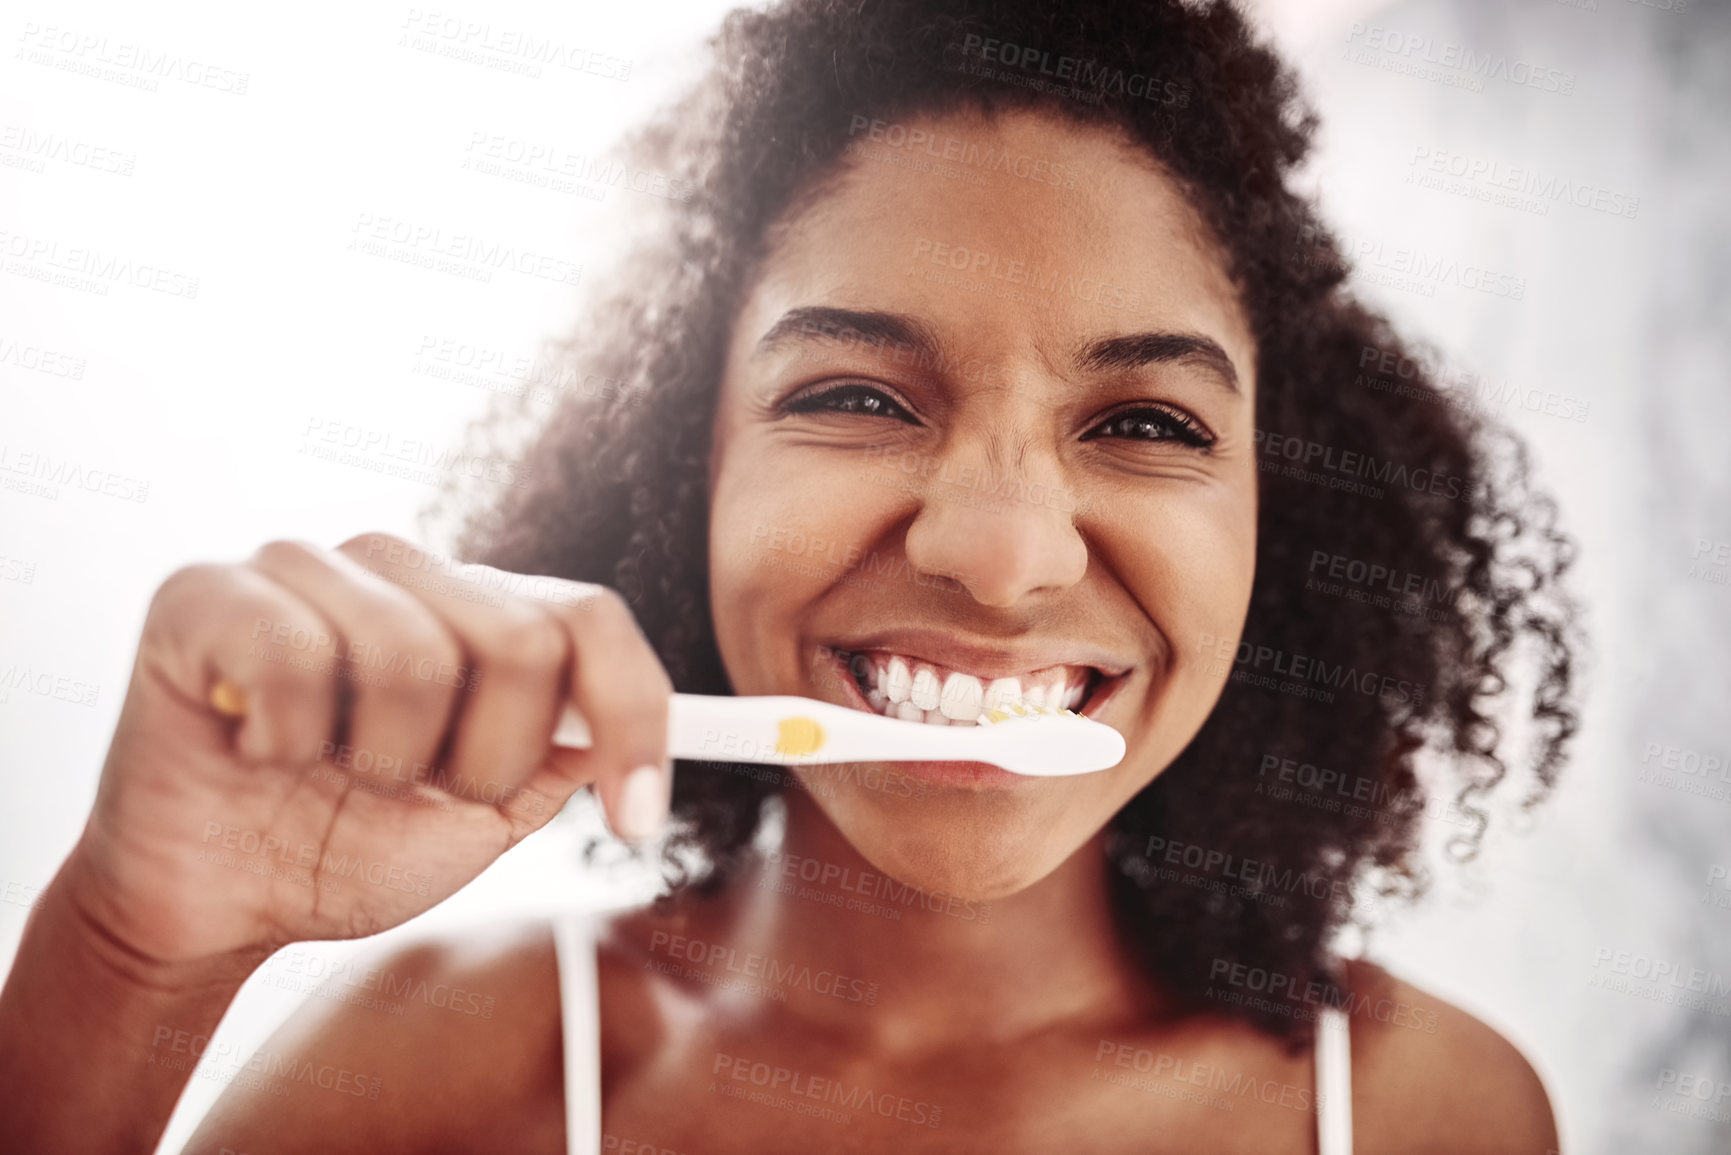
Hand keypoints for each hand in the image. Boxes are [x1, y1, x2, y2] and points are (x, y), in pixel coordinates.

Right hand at [63, 532, 673, 967]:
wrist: (215, 911)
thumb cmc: (344, 849)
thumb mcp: (481, 818)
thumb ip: (558, 757)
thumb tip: (625, 721)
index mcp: (474, 610)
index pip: (589, 618)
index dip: (633, 715)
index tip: (637, 820)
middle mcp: (399, 570)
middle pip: (522, 640)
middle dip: (488, 760)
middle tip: (424, 797)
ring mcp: (303, 567)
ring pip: (412, 654)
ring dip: (382, 759)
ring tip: (332, 771)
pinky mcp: (205, 590)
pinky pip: (292, 654)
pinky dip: (285, 739)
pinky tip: (260, 750)